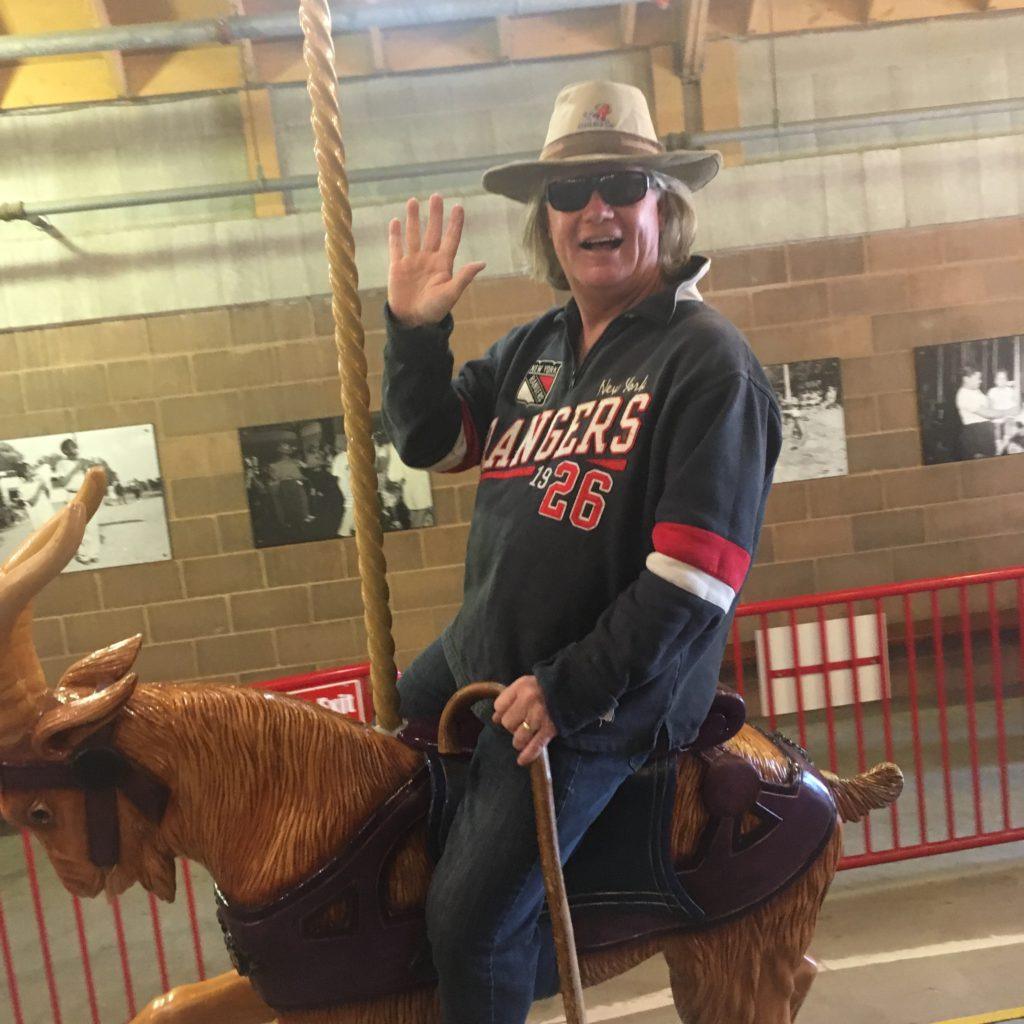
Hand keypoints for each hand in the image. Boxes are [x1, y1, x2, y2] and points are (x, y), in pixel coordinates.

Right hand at [387, 194, 485, 327]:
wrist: (413, 322)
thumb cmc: (435, 310)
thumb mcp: (451, 294)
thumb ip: (464, 277)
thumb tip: (482, 263)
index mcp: (443, 265)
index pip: (451, 239)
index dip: (455, 224)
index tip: (459, 206)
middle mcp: (428, 259)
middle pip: (432, 232)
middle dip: (434, 214)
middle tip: (436, 196)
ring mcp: (413, 261)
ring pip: (413, 235)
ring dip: (413, 219)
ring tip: (413, 201)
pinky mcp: (397, 267)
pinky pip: (396, 247)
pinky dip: (395, 235)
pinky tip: (395, 221)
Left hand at [492, 675, 557, 765]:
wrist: (572, 688)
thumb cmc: (545, 687)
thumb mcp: (526, 683)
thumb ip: (510, 697)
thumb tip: (495, 718)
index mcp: (521, 687)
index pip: (499, 706)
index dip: (501, 712)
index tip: (507, 714)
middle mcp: (528, 701)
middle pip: (507, 723)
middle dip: (511, 726)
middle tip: (520, 723)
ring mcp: (539, 717)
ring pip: (518, 737)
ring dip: (519, 740)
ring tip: (524, 737)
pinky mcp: (549, 729)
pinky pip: (535, 746)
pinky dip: (528, 755)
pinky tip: (522, 760)